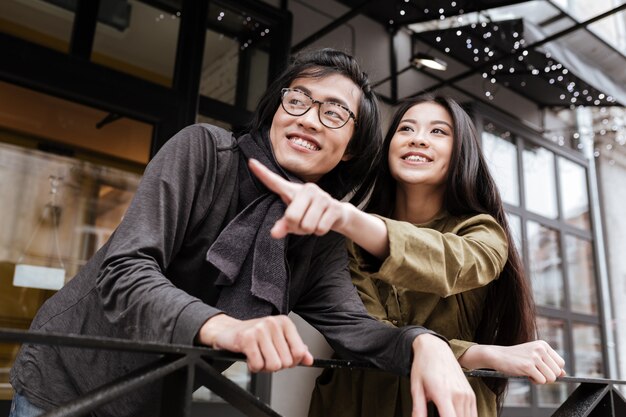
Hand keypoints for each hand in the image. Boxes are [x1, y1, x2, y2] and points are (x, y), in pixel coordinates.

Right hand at [197, 313, 313, 371]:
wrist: (228, 332)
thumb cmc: (255, 337)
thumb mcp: (278, 339)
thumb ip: (296, 349)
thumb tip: (309, 359)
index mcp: (284, 322)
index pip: (298, 352)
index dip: (291, 361)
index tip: (282, 357)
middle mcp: (273, 323)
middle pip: (286, 362)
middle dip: (275, 364)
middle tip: (265, 356)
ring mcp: (259, 330)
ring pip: (273, 365)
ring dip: (264, 367)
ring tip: (257, 356)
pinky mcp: (247, 339)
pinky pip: (258, 366)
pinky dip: (253, 367)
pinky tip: (249, 357)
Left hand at [248, 158, 349, 237]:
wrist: (338, 215)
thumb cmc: (310, 215)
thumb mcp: (294, 220)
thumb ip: (283, 225)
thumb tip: (274, 234)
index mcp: (293, 190)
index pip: (274, 182)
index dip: (262, 173)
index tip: (250, 162)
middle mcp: (307, 189)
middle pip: (292, 217)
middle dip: (297, 227)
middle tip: (303, 223)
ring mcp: (322, 196)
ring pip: (307, 225)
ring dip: (309, 230)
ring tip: (314, 222)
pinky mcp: (334, 206)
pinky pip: (320, 228)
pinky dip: (320, 232)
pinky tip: (323, 223)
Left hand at [410, 334, 476, 416]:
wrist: (435, 348)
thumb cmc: (424, 365)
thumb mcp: (416, 387)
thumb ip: (418, 409)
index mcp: (443, 394)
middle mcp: (459, 395)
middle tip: (439, 415)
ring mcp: (467, 394)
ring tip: (446, 415)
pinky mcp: (471, 394)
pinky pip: (474, 414)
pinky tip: (455, 415)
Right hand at [460, 340, 565, 383]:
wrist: (497, 356)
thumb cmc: (516, 357)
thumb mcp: (534, 357)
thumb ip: (549, 364)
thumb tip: (564, 374)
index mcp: (543, 345)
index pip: (560, 363)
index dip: (553, 370)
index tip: (541, 369)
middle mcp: (540, 349)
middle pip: (557, 372)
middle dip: (547, 376)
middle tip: (534, 372)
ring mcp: (534, 357)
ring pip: (551, 378)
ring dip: (541, 380)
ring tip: (530, 373)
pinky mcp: (528, 366)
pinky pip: (541, 381)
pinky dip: (535, 382)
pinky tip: (526, 375)